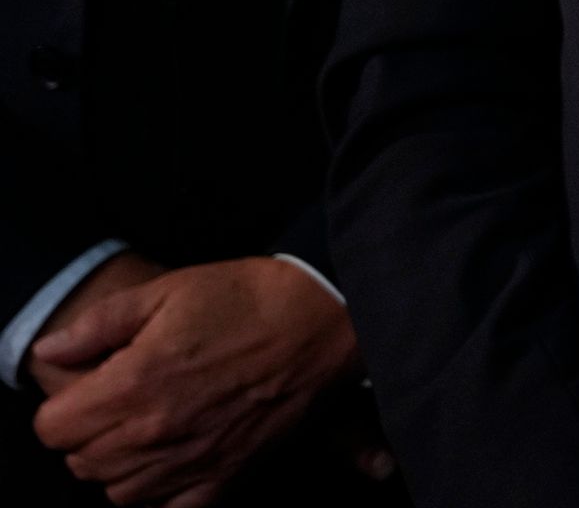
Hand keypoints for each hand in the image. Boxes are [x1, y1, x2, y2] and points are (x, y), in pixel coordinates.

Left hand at [27, 256, 359, 506]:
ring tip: (148, 430)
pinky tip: (177, 458)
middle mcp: (155, 433)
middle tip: (120, 402)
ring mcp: (191, 461)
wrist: (328, 318)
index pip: (53, 428)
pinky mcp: (226, 477)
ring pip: (118, 493)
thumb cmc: (249, 297)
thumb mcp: (169, 290)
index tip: (89, 387)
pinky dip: (163, 492)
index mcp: (133, 384)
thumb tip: (50, 351)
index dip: (63, 406)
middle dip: (89, 435)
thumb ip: (99, 325)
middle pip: (81, 463)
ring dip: (121, 466)